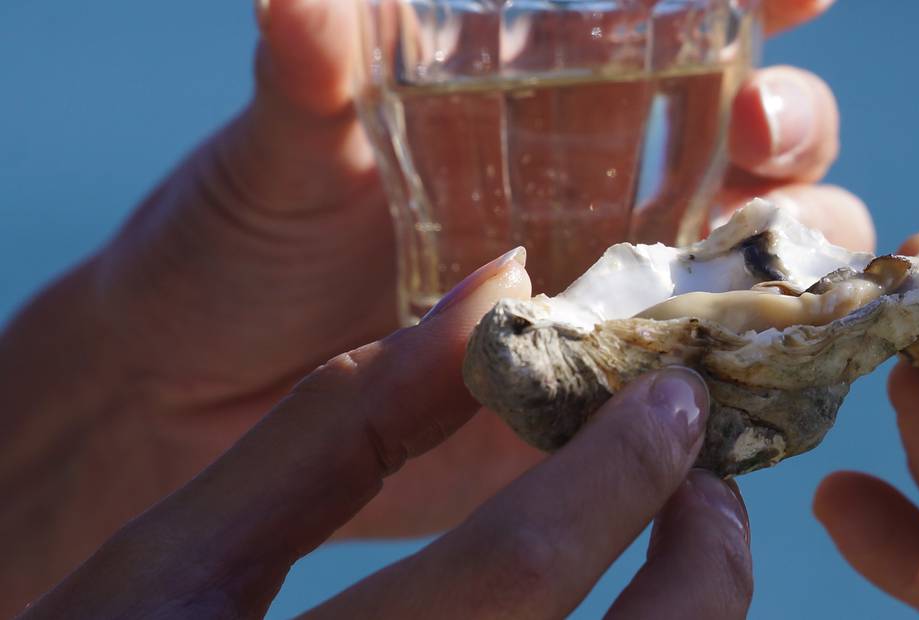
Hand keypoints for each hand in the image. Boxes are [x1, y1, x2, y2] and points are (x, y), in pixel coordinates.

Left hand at [0, 0, 853, 605]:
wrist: (198, 397)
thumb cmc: (242, 242)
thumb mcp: (278, 152)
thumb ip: (308, 75)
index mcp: (550, 95)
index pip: (683, 26)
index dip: (757, 1)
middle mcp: (614, 182)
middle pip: (771, 138)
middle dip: (793, 119)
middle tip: (754, 128)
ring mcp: (627, 290)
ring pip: (775, 254)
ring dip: (799, 249)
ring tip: (756, 265)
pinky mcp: (619, 394)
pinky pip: (728, 380)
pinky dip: (764, 375)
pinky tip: (755, 373)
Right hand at [22, 254, 751, 619]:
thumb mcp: (178, 558)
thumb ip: (335, 427)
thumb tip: (490, 290)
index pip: (520, 567)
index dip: (623, 471)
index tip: (677, 397)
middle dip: (703, 565)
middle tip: (705, 482)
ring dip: (690, 616)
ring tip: (679, 548)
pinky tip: (629, 610)